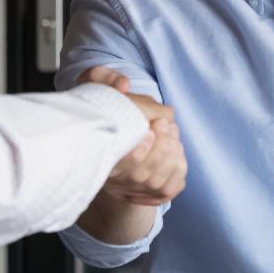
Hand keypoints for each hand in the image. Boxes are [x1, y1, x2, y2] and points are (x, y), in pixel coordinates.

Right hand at [84, 66, 185, 206]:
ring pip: (159, 182)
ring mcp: (130, 189)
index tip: (152, 127)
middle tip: (165, 123)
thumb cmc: (103, 108)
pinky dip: (179, 167)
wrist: (106, 134)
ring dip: (172, 154)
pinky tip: (174, 149)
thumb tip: (123, 85)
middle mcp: (112, 179)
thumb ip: (103, 79)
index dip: (140, 148)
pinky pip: (171, 188)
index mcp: (97, 155)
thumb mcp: (94, 87)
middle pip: (144, 175)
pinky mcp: (148, 193)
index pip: (120, 163)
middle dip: (162, 147)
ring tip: (170, 131)